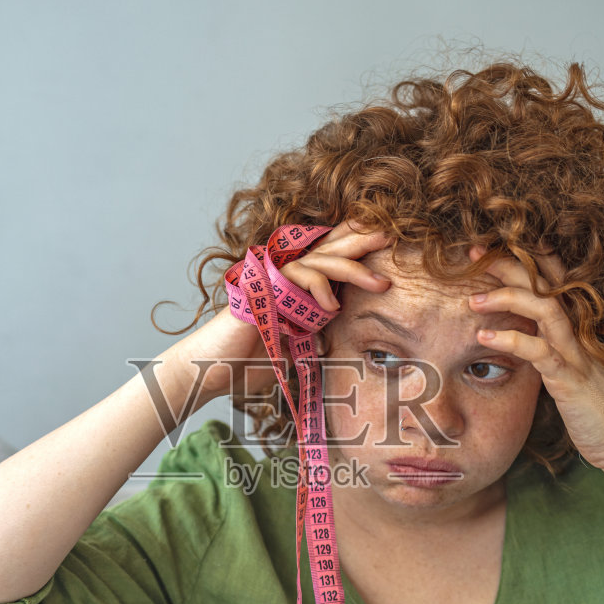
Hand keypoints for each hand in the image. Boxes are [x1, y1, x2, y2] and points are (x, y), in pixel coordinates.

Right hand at [183, 220, 393, 398]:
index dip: (351, 245)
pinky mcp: (262, 289)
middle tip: (390, 233)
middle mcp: (282, 277)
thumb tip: (334, 341)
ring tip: (380, 281)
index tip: (383, 240)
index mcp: (293, 286)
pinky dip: (319, 289)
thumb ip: (313, 339)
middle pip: (326, 249)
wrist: (213, 371)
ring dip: (352, 269)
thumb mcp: (294, 349)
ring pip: (318, 262)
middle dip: (360, 240)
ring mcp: (271, 280)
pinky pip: (297, 278)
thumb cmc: (249, 362)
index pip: (326, 258)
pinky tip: (331, 306)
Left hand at [466, 246, 603, 472]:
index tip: (490, 248)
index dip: (525, 261)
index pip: (551, 283)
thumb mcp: (567, 376)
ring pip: (545, 309)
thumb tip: (521, 346)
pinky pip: (540, 351)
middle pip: (545, 285)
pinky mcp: (570, 379)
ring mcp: (575, 355)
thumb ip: (548, 355)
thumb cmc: (594, 413)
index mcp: (573, 332)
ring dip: (507, 297)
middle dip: (509, 264)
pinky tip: (483, 337)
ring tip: (472, 299)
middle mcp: (576, 335)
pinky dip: (511, 340)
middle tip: (473, 251)